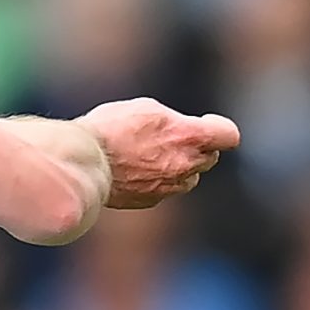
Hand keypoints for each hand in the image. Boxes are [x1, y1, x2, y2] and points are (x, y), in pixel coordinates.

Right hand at [80, 98, 240, 208]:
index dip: (219, 128)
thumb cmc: (110, 129)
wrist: (81, 163)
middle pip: (210, 157)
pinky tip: (133, 170)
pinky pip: (164, 190)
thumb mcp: (146, 109)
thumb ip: (172, 121)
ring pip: (189, 178)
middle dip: (197, 148)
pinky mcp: (151, 200)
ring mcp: (170, 186)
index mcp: (190, 137)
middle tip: (174, 138)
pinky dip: (155, 181)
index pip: (229, 135)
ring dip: (179, 167)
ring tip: (151, 156)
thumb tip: (178, 130)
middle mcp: (186, 164)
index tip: (206, 123)